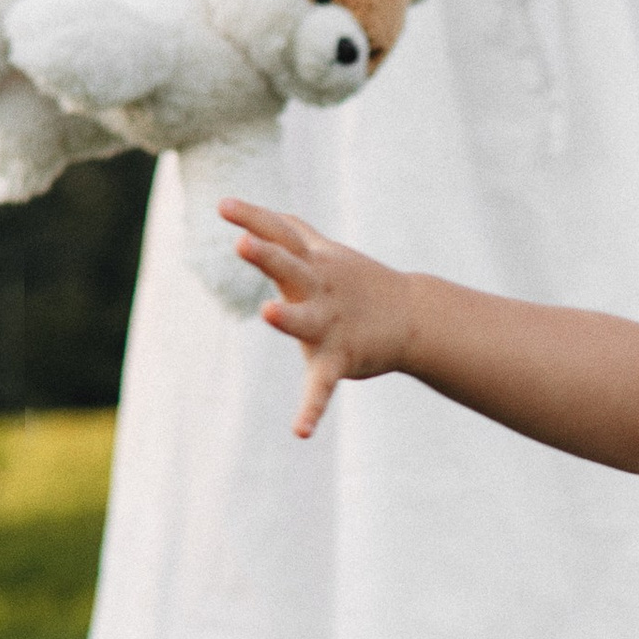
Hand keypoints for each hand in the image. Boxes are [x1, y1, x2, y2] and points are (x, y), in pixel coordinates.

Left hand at [222, 199, 412, 437]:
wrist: (415, 318)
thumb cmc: (358, 283)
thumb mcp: (328, 253)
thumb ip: (294, 232)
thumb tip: (262, 215)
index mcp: (313, 262)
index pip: (279, 234)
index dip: (252, 218)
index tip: (222, 206)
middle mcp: (320, 288)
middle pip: (290, 267)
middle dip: (267, 256)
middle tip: (242, 243)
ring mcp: (329, 324)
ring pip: (304, 320)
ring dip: (288, 317)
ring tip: (268, 312)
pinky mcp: (338, 359)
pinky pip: (321, 387)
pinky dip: (311, 410)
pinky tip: (300, 432)